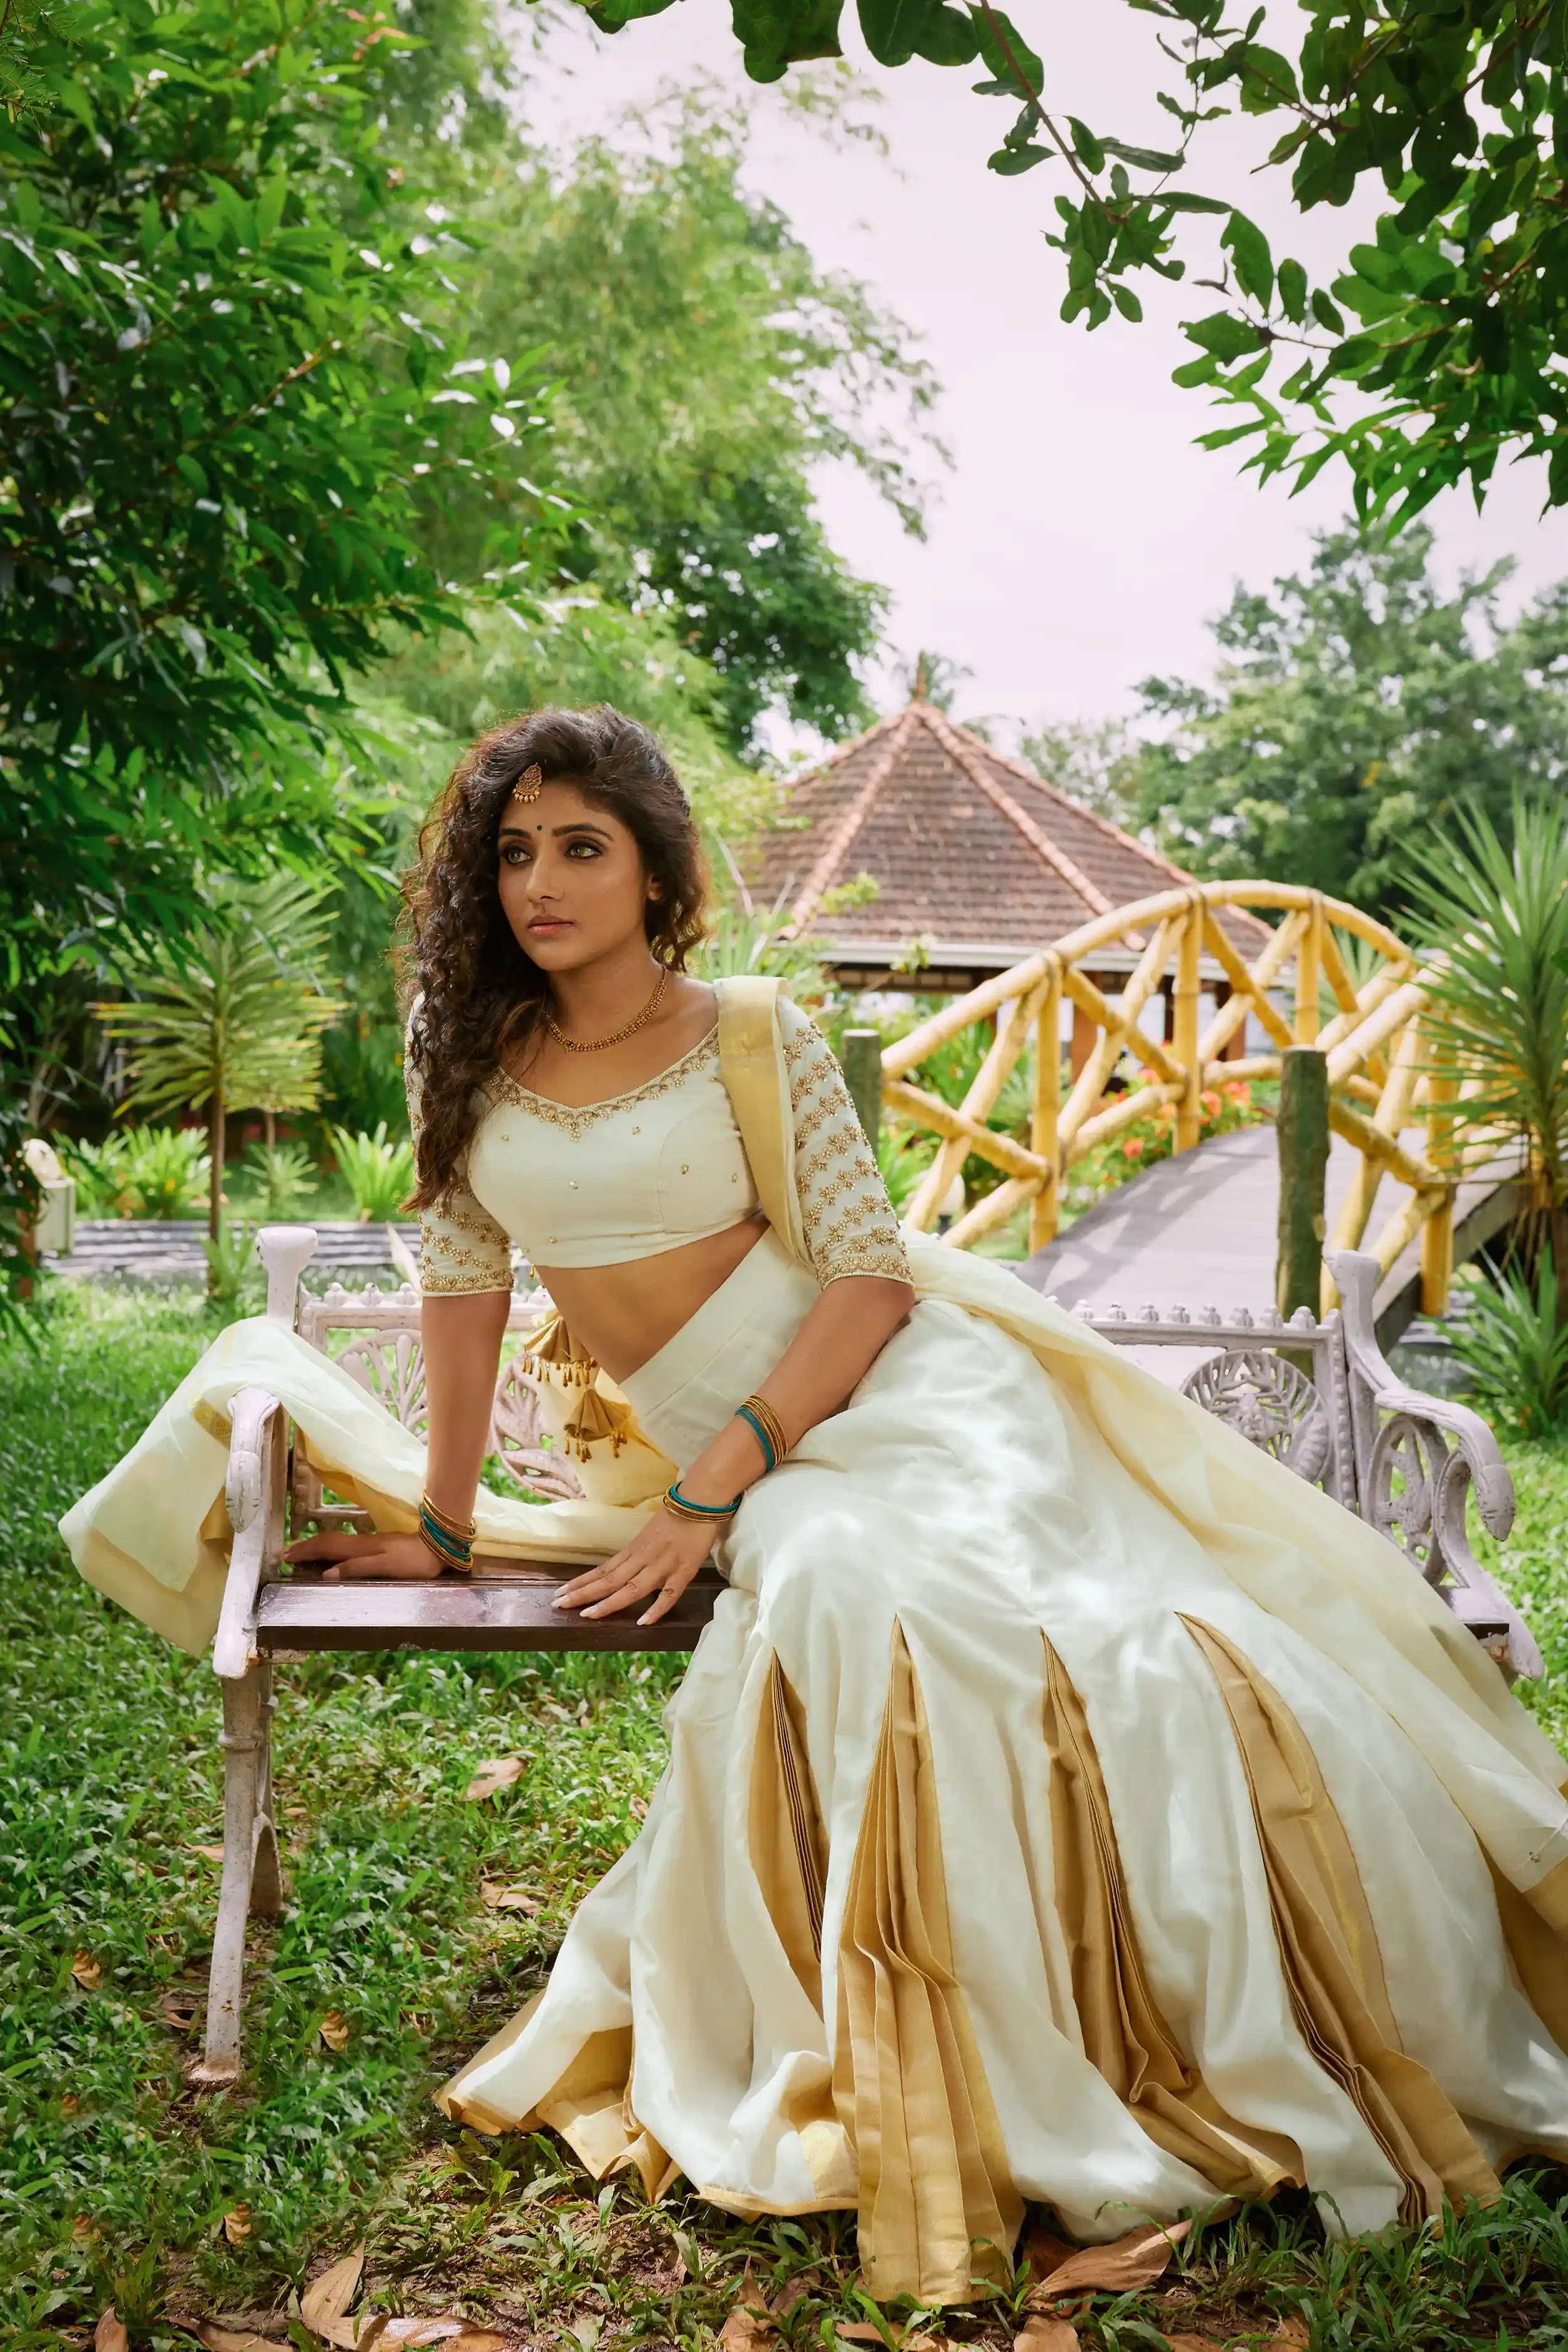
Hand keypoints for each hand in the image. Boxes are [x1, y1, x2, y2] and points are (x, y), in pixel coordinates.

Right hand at [284, 1529, 440, 1582]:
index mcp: (361, 1548)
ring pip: (336, 1542)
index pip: (327, 1548)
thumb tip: (327, 1574)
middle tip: (286, 1554)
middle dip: (305, 1547)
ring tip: (301, 1552)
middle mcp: (362, 1543)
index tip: (286, 1556)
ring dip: (316, 1547)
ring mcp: (370, 1543)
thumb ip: (357, 1568)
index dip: (306, 1552)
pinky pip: (346, 1545)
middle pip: (328, 1542)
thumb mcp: (386, 1567)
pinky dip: (331, 1548)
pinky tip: (331, 1555)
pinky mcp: (378, 1545)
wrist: (440, 1545)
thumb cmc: (415, 1561)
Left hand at [553, 1509, 716, 1625]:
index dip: (581, 1584)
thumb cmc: (676, 1517)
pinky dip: (657, 1608)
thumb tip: (621, 1571)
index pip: (602, 1570)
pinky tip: (643, 1622)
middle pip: (609, 1580)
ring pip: (632, 1588)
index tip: (560, 1594)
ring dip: (609, 1603)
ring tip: (588, 1615)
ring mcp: (663, 1566)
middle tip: (559, 1605)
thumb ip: (637, 1555)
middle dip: (583, 1594)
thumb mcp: (649, 1536)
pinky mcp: (684, 1571)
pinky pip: (670, 1593)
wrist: (700, 1501)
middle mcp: (643, 1559)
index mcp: (634, 1550)